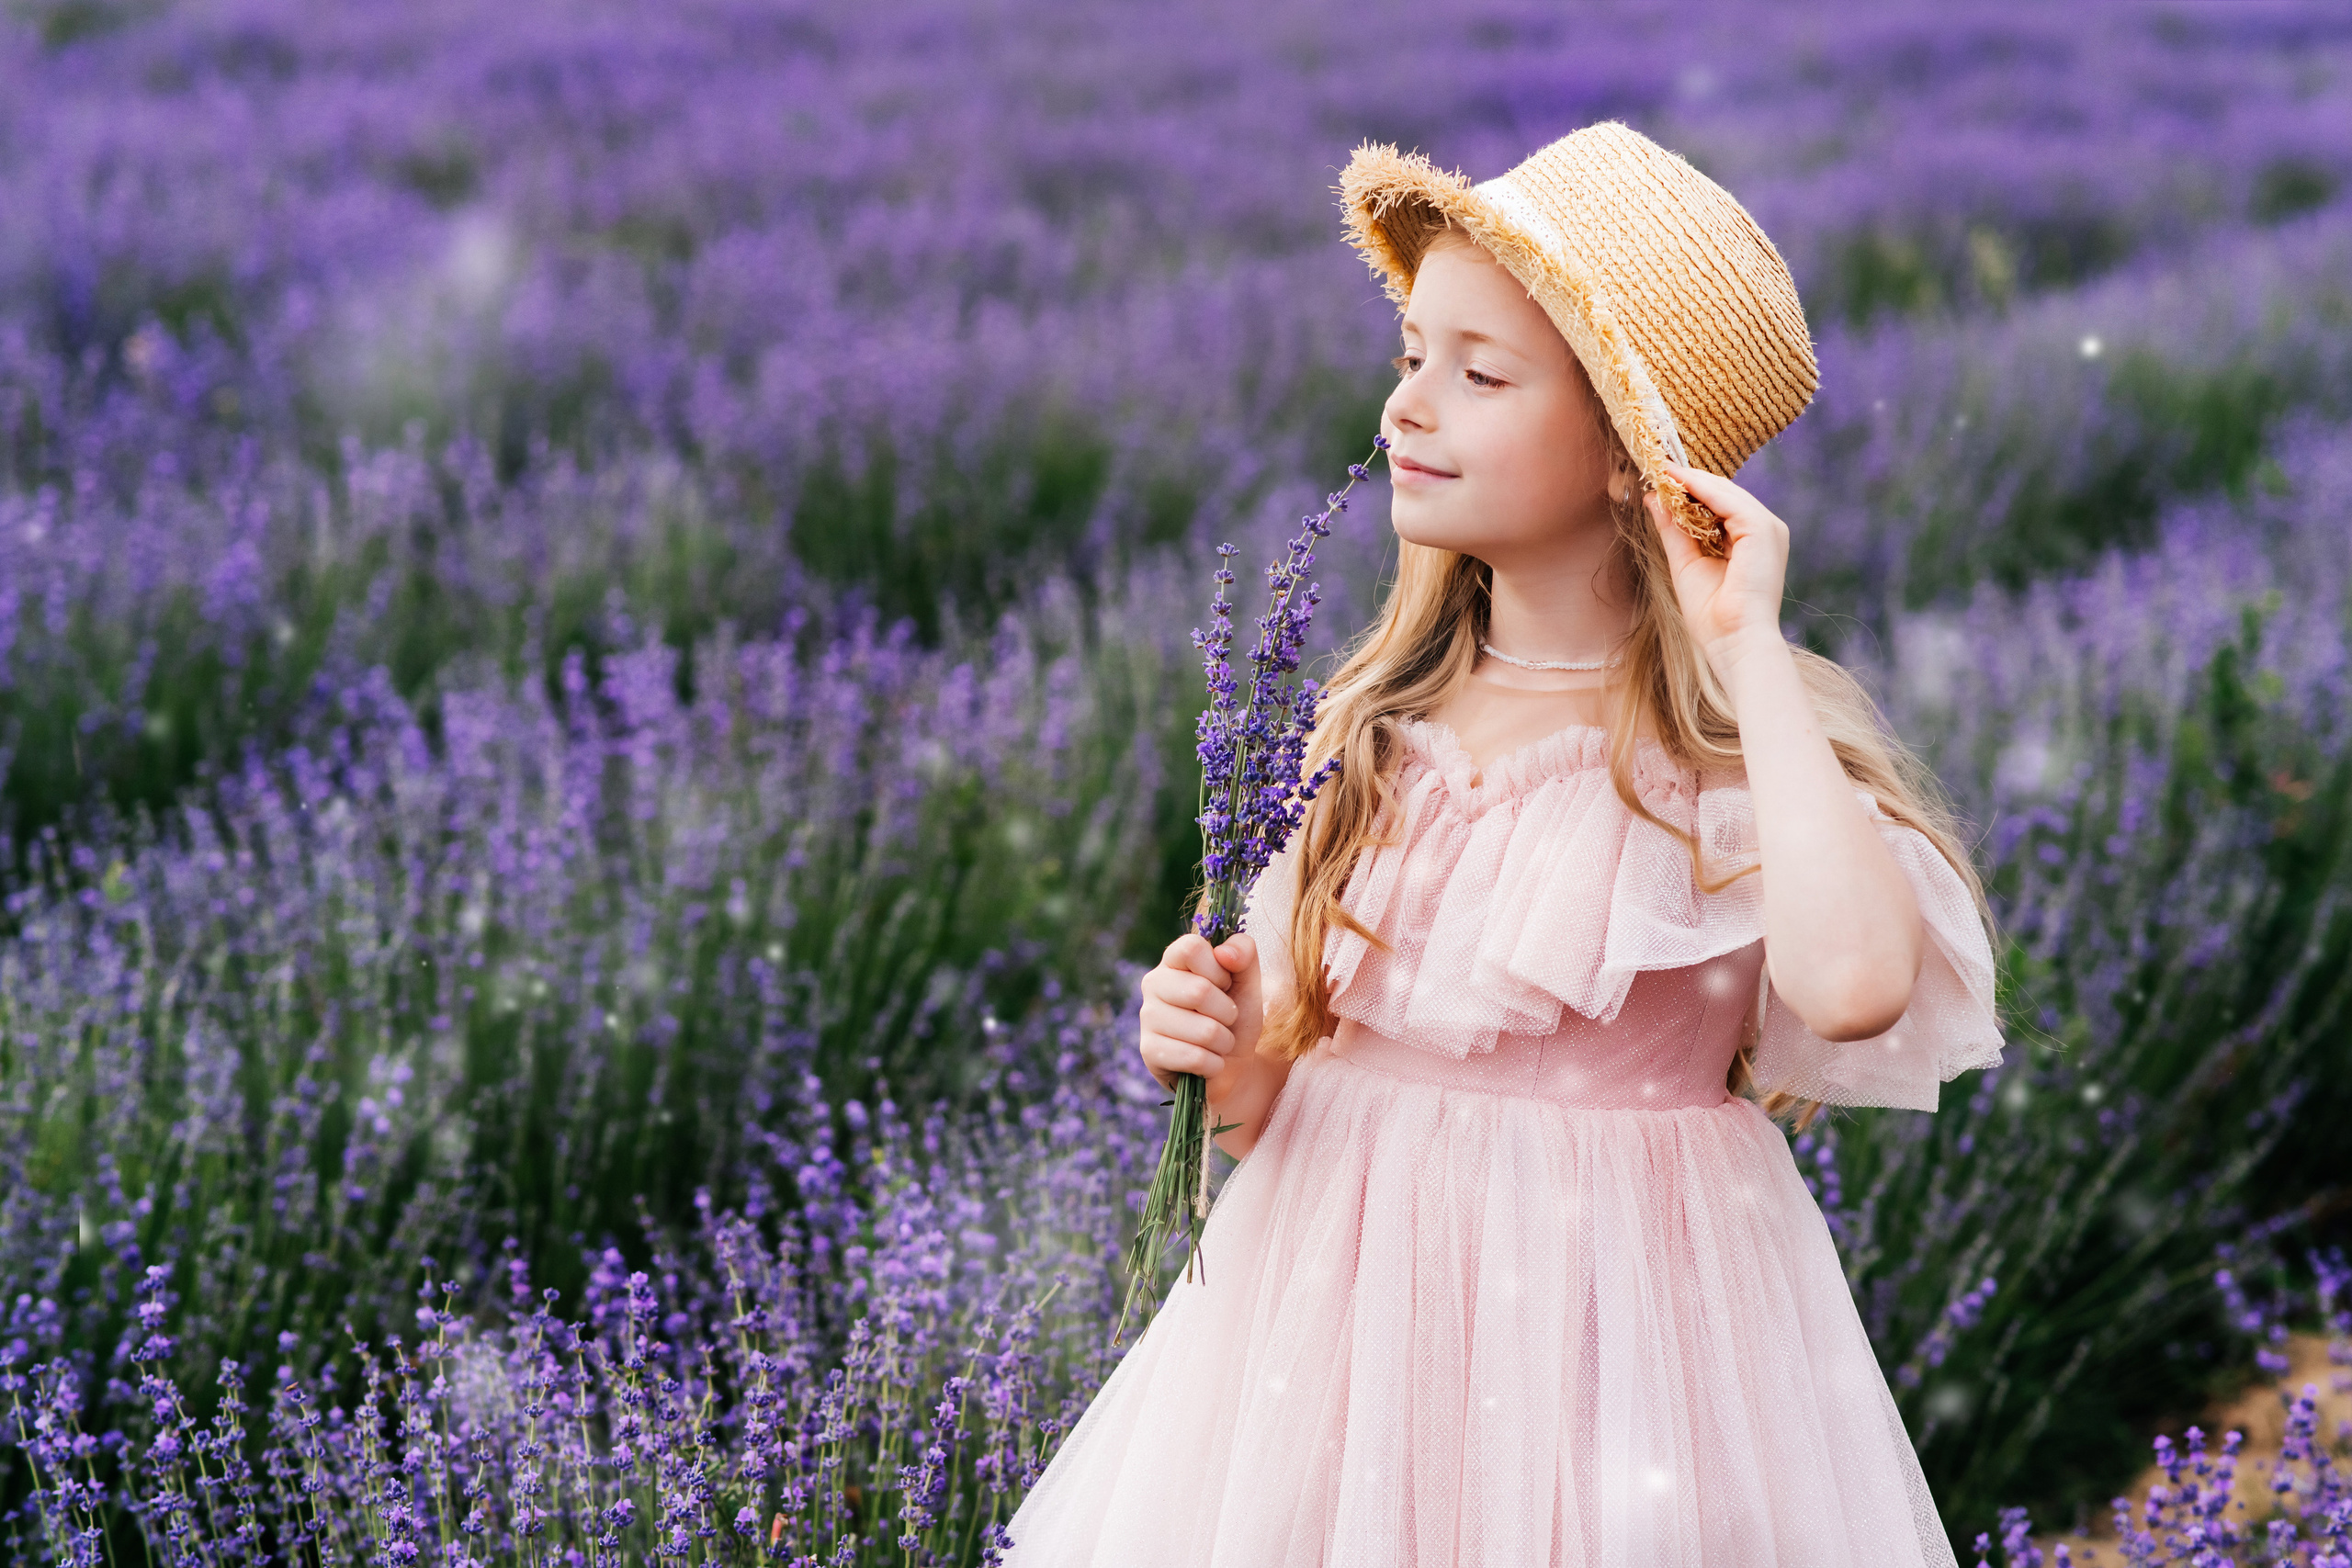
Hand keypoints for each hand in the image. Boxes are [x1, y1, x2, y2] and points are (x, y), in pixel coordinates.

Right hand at [1137, 931, 1262, 1095]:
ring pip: (1204, 1030)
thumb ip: (1244, 952)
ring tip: (1216, 1042)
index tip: (1225, 984)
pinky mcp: (1149, 1051)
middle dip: (1227, 1012)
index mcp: (1173, 960)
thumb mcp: (1248, 981)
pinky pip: (1196, 1058)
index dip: (1218, 970)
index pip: (1191, 948)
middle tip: (1225, 1018)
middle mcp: (1153, 983)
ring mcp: (1147, 1018)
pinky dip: (1214, 1063)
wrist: (1232, 1066)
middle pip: (1199, 991)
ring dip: (1224, 1041)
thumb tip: (1224, 952)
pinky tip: (1207, 1061)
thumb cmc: (1235, 1018)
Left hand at [1644, 462, 1790, 681]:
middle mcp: (1765, 530)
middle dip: (1690, 481)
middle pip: (1724, 495)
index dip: (1691, 489)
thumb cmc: (1713, 616)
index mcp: (1752, 541)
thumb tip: (1654, 498)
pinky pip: (1729, 500)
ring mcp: (1768, 528)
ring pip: (1726, 492)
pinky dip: (1702, 489)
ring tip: (1662, 471)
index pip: (1721, 505)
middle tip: (1657, 467)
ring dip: (1693, 480)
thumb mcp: (1685, 563)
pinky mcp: (1762, 530)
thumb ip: (1673, 530)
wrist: (1734, 642)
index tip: (1660, 477)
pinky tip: (1677, 482)